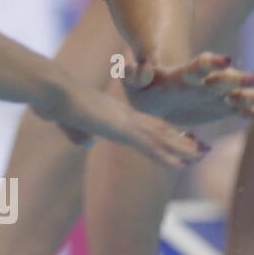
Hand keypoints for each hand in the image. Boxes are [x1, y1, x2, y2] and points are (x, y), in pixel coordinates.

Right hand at [35, 82, 206, 168]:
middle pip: (159, 128)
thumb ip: (79, 132)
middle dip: (181, 140)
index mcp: (113, 111)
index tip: (182, 139)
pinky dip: (167, 155)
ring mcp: (123, 120)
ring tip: (203, 155)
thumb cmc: (52, 100)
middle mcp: (123, 113)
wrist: (50, 89)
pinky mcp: (119, 128)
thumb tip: (88, 142)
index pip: (145, 123)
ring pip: (160, 136)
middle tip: (203, 148)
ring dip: (182, 148)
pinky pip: (149, 144)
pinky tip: (182, 165)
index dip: (165, 132)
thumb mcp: (68, 120)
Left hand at [124, 52, 253, 124]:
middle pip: (223, 79)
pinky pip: (243, 110)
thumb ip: (133, 74)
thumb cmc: (145, 86)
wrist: (159, 95)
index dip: (210, 63)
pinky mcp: (223, 107)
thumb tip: (137, 67)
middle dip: (237, 78)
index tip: (224, 59)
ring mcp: (216, 95)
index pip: (197, 67)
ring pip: (239, 94)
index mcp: (183, 76)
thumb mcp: (133, 81)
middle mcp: (204, 83)